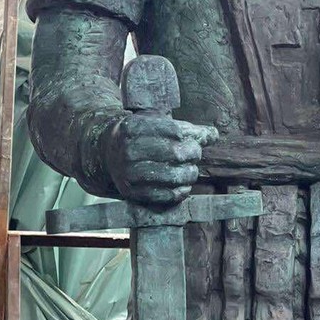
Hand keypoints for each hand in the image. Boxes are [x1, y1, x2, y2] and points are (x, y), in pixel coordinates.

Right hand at [101, 112, 218, 204]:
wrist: (106, 153)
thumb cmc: (138, 135)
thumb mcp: (155, 123)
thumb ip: (185, 128)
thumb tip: (213, 134)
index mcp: (133, 128)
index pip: (175, 131)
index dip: (193, 135)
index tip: (199, 138)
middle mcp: (128, 151)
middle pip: (176, 153)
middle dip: (193, 153)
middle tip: (194, 153)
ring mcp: (129, 174)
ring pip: (174, 176)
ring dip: (190, 173)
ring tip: (190, 169)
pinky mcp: (133, 193)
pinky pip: (166, 196)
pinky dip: (181, 191)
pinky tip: (183, 184)